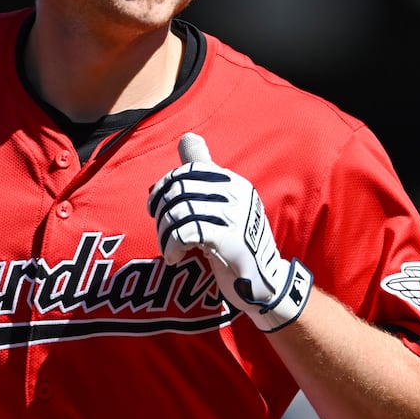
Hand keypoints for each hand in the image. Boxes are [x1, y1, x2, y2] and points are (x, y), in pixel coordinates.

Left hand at [147, 133, 313, 331]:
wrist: (264, 281)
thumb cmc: (236, 243)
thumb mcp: (222, 203)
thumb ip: (203, 173)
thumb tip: (187, 137)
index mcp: (233, 182)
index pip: (187, 171)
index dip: (163, 188)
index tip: (155, 209)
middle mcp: (236, 193)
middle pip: (179, 190)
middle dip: (162, 213)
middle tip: (162, 233)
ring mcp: (235, 216)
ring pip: (179, 212)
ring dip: (165, 234)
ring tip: (169, 249)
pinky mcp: (229, 240)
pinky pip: (185, 233)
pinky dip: (172, 246)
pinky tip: (174, 257)